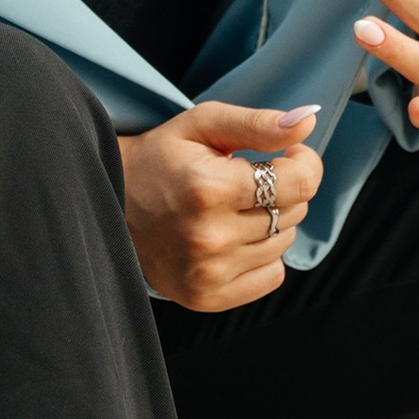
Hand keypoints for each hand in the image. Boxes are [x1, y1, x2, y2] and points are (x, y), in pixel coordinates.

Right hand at [119, 100, 322, 309]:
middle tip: (249, 180)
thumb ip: (257, 123)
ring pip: (284, 243)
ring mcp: (207, 273)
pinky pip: (272, 277)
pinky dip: (264, 256)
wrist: (110, 202)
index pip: (301, 182)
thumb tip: (308, 121)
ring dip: (273, 222)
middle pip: (294, 212)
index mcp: (208, 188)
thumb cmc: (161, 158)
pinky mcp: (206, 298)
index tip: (288, 156)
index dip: (305, 163)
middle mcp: (209, 236)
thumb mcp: (202, 124)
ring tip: (236, 209)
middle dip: (283, 190)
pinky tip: (236, 238)